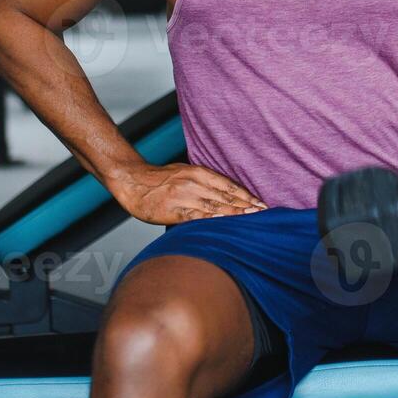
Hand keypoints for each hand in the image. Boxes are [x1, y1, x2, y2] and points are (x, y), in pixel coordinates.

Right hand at [112, 163, 265, 225]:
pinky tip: (225, 225)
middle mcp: (193, 183)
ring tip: (252, 219)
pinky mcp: (174, 211)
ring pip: (215, 206)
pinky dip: (213, 221)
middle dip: (246, 205)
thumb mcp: (184, 172)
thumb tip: (225, 192)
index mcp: (198, 172)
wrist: (132, 181)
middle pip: (225, 196)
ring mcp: (184, 197)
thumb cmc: (159, 179)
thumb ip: (204, 181)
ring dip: (235, 214)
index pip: (228, 185)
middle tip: (265, 212)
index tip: (261, 203)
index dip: (246, 195)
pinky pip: (197, 217)